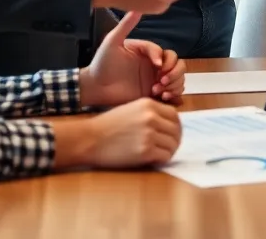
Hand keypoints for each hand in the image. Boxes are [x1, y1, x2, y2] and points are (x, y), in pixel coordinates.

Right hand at [52, 98, 181, 169]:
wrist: (89, 139)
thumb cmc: (106, 126)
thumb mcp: (131, 110)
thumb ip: (150, 114)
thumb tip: (168, 125)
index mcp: (149, 105)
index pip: (174, 116)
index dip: (176, 127)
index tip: (172, 134)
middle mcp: (151, 117)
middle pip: (176, 131)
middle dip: (174, 140)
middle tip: (168, 148)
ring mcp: (149, 134)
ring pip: (172, 144)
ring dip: (169, 151)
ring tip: (160, 154)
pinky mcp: (145, 151)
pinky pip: (165, 156)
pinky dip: (162, 159)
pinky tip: (154, 160)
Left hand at [80, 12, 185, 107]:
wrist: (94, 88)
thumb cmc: (101, 63)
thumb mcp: (112, 41)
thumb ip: (126, 26)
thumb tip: (137, 8)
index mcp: (148, 53)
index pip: (168, 54)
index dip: (166, 60)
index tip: (157, 66)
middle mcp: (155, 66)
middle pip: (179, 66)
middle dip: (175, 74)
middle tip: (161, 81)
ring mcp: (155, 81)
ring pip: (179, 80)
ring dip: (174, 85)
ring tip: (158, 91)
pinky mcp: (153, 95)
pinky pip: (173, 95)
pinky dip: (174, 96)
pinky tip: (163, 98)